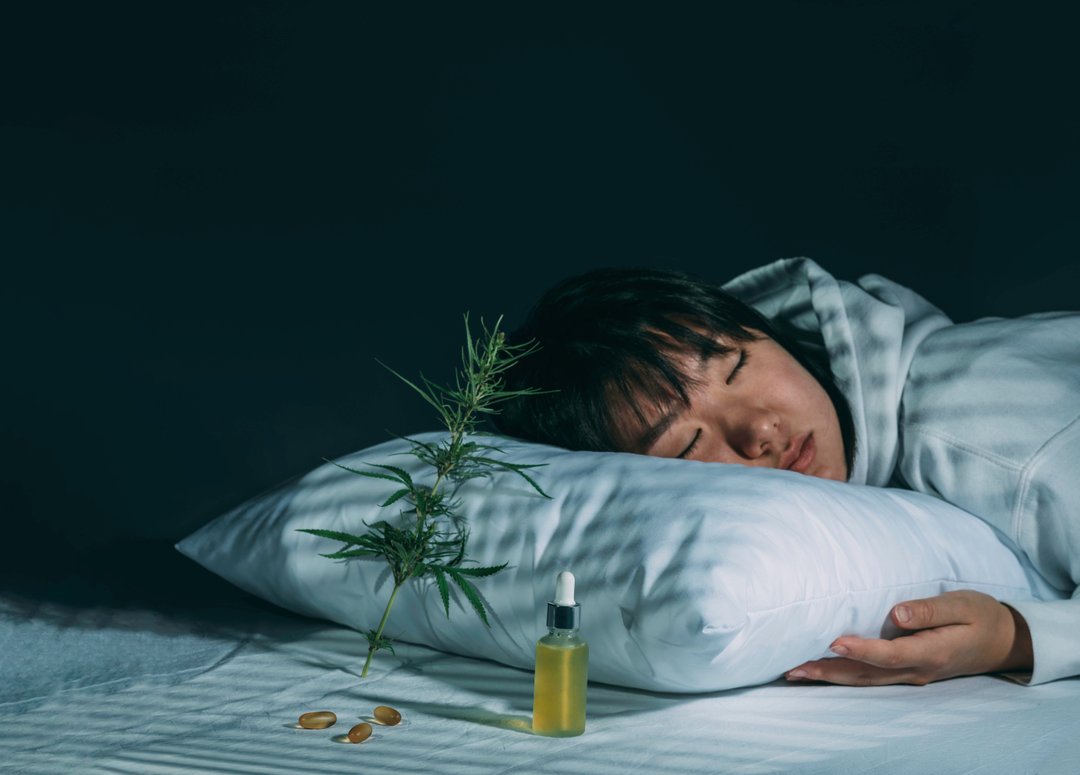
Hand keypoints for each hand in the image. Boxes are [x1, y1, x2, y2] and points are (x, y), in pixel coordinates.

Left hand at [785, 590, 1032, 685]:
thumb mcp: (963, 605)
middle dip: (829, 671)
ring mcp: (911, 675)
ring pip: (864, 680)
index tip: (833, 641)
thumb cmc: (982, 616)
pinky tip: (821, 671)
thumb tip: (896, 613)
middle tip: (793, 667)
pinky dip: (843, 676)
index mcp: (932, 652)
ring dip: (829, 677)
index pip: (890, 654)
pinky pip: (870, 677)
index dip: (861, 650)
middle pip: (867, 675)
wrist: (1005, 641)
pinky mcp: (907, 671)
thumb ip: (929, 610)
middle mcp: (917, 670)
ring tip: (794, 672)